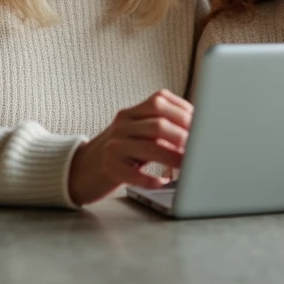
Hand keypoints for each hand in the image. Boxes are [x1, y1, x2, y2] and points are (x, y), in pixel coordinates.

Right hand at [67, 89, 191, 205]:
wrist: (80, 168)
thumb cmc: (120, 151)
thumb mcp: (138, 133)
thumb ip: (162, 129)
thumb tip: (197, 133)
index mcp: (133, 112)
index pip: (161, 101)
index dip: (184, 112)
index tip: (203, 125)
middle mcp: (122, 124)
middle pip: (158, 123)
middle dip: (183, 137)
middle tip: (200, 148)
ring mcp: (114, 145)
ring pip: (148, 147)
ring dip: (173, 158)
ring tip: (188, 167)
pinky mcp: (108, 167)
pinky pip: (131, 172)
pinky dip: (150, 178)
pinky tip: (161, 181)